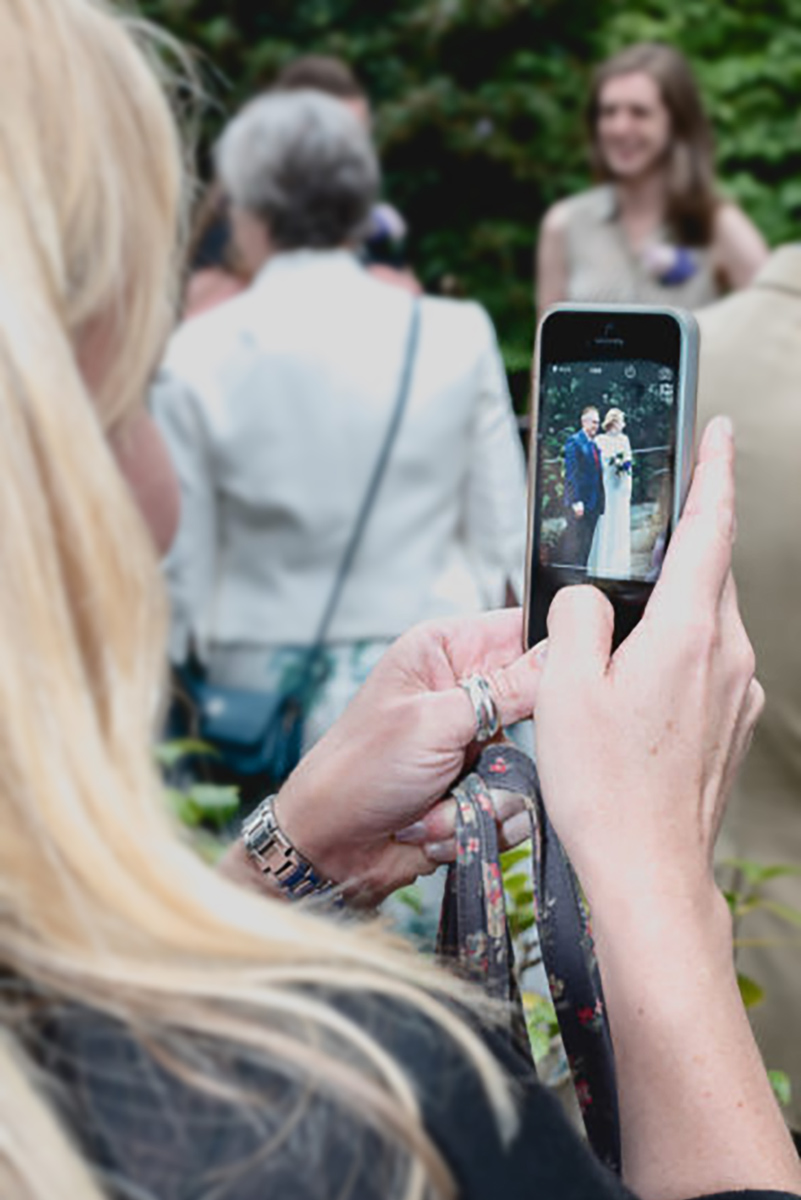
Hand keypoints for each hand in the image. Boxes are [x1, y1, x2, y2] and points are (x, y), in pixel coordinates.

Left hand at [276, 609, 543, 903]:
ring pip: (532, 765)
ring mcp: (474, 742)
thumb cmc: (357, 771)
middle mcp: (465, 692)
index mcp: (446, 651)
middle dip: (508, 748)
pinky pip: (516, 805)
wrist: (330, 847)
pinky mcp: (480, 787)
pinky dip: (479, 821)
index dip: (553, 656)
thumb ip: (502, 691)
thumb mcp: (432, 722)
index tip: (565, 688)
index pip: (523, 631)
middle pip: (540, 706)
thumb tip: (560, 655)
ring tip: (439, 799)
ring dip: (486, 795)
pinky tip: (436, 822)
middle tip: (474, 760)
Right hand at [535, 416, 762, 915]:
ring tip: (623, 632)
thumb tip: (588, 598)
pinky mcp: (733, 722)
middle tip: (644, 535)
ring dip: (672, 607)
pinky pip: (708, 661)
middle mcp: (726, 654)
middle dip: (681, 545)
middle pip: (706, 573)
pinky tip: (638, 683)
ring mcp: (736, 691)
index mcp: (686, 632)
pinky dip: (679, 651)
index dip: (713, 471)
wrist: (649, 868)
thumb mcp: (565, 685)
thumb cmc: (606, 787)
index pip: (710, 528)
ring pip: (706, 620)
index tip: (716, 432)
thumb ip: (576, 616)